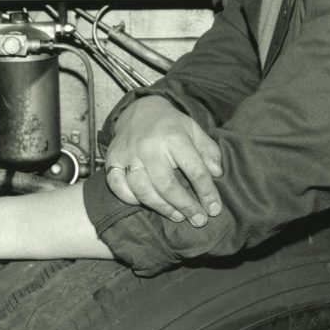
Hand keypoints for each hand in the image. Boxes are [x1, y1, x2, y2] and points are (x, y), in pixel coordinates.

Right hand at [106, 96, 222, 226]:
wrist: (139, 110)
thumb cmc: (171, 126)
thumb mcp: (194, 131)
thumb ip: (209, 151)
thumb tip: (217, 174)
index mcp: (174, 137)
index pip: (194, 170)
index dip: (207, 192)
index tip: (214, 209)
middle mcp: (149, 146)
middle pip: (167, 185)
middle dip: (186, 206)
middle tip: (198, 219)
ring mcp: (128, 154)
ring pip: (143, 191)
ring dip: (162, 208)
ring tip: (178, 216)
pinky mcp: (112, 160)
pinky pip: (119, 188)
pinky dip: (132, 200)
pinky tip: (148, 203)